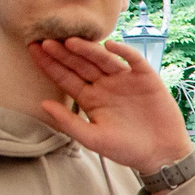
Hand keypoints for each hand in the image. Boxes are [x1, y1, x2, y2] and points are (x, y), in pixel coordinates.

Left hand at [31, 37, 194, 171]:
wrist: (161, 153)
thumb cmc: (126, 149)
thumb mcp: (93, 139)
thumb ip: (68, 122)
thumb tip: (42, 103)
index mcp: (89, 98)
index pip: (65, 77)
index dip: (50, 64)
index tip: (33, 49)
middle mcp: (104, 85)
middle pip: (81, 64)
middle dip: (63, 53)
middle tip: (45, 40)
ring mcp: (124, 79)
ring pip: (103, 59)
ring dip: (88, 50)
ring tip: (72, 42)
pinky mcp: (145, 77)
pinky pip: (133, 60)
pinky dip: (124, 52)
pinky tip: (111, 45)